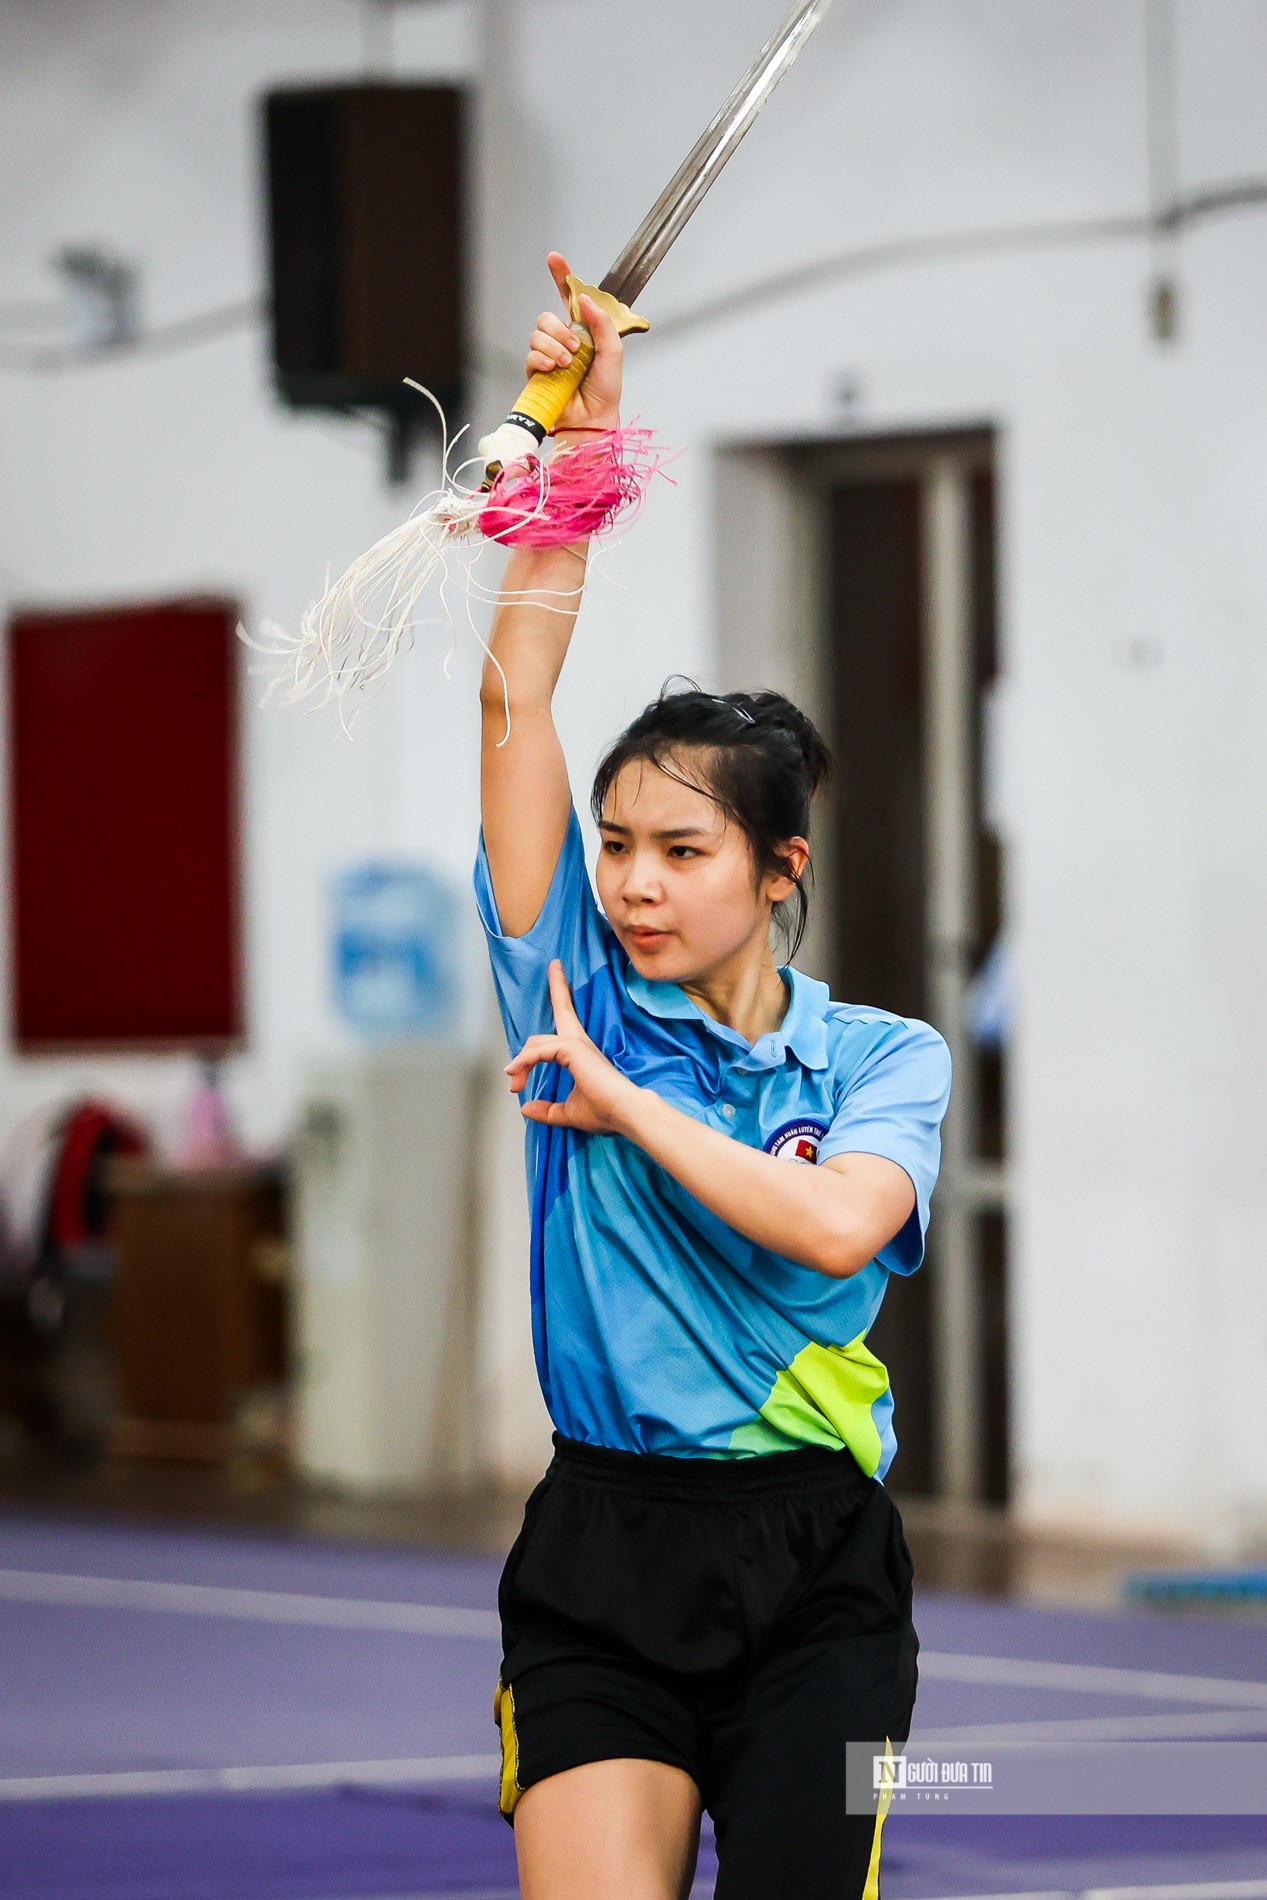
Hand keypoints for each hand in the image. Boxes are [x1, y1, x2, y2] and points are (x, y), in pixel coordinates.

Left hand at [507, 961, 641, 1133]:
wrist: (626, 1114)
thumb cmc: (606, 1112)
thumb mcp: (569, 1112)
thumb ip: (548, 1110)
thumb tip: (527, 1108)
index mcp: (582, 1053)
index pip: (568, 1023)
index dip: (562, 1002)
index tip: (558, 987)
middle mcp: (580, 1043)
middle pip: (562, 1009)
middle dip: (557, 988)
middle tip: (554, 966)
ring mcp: (577, 1045)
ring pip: (538, 1042)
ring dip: (521, 1063)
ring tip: (514, 1083)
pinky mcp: (573, 1050)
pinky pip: (540, 1051)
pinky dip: (524, 1062)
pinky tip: (516, 1075)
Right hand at [523, 252, 622, 434]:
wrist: (593, 419)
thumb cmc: (605, 390)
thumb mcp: (614, 352)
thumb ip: (602, 323)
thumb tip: (585, 300)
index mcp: (582, 332)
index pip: (568, 299)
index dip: (561, 277)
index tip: (554, 258)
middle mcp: (563, 341)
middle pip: (546, 317)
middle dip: (560, 329)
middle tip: (576, 348)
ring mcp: (548, 357)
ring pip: (538, 334)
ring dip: (555, 347)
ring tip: (568, 364)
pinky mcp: (536, 373)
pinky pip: (532, 354)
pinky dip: (543, 359)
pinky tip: (555, 370)